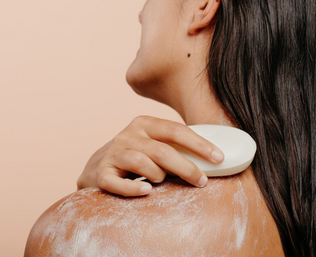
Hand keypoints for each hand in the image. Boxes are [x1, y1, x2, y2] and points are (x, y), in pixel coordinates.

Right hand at [76, 115, 224, 196]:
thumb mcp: (154, 144)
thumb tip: (214, 158)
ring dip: (158, 176)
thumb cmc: (137, 157)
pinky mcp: (102, 174)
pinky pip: (118, 183)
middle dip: (186, 167)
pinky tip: (146, 192)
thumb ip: (176, 146)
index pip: (176, 130)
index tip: (219, 158)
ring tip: (161, 181)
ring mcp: (113, 154)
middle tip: (202, 181)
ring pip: (143, 163)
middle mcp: (128, 135)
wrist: (97, 168)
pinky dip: (133, 189)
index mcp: (145, 123)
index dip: (199, 144)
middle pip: (162, 150)